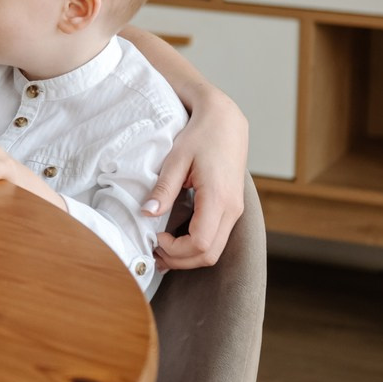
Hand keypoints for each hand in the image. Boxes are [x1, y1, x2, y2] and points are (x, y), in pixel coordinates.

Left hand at [145, 89, 248, 270]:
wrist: (226, 121)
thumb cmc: (201, 135)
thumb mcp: (177, 159)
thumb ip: (164, 188)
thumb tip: (147, 213)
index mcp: (218, 198)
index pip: (200, 243)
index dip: (176, 250)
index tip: (156, 237)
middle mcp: (232, 209)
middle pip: (209, 255)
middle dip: (180, 260)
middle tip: (154, 253)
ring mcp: (236, 210)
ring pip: (215, 250)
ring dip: (189, 256)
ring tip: (162, 250)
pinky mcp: (233, 208)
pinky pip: (218, 238)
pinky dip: (198, 246)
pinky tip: (178, 240)